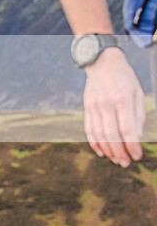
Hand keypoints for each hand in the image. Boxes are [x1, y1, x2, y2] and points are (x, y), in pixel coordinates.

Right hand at [83, 48, 144, 166]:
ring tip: (116, 160)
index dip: (132, 145)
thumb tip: (136, 137)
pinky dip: (94, 142)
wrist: (102, 63)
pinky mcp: (87, 108)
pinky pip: (89, 129)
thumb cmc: (125, 78)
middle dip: (119, 152)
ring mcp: (94, 106)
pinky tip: (101, 151)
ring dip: (107, 150)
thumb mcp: (137, 93)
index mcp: (122, 99)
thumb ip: (138, 115)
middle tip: (126, 163)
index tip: (137, 156)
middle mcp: (106, 104)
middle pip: (111, 135)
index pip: (127, 129)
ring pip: (98, 134)